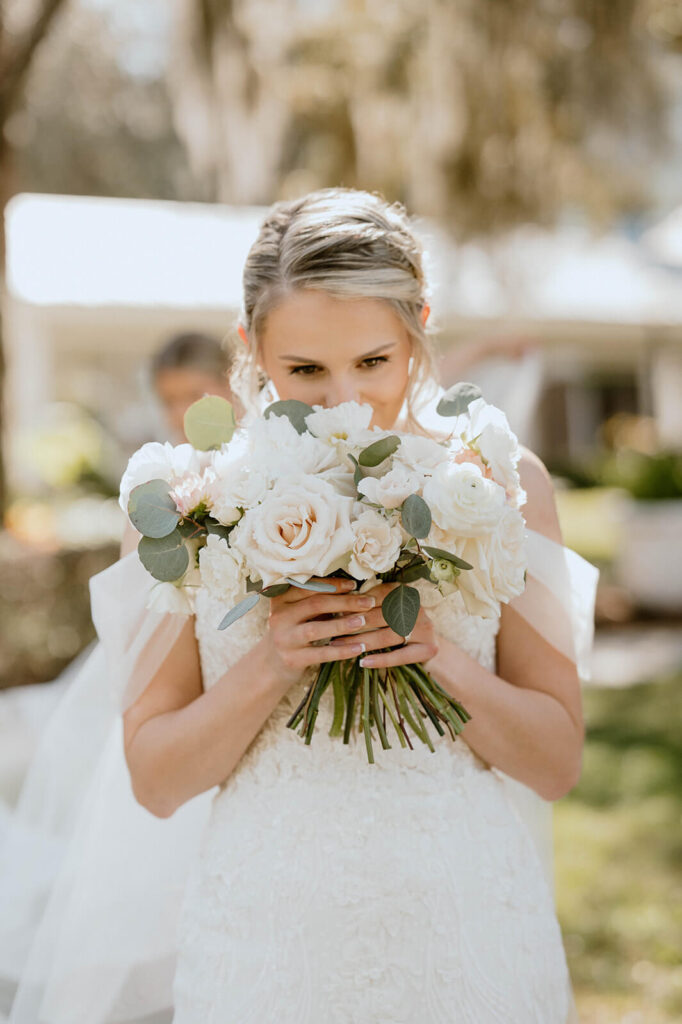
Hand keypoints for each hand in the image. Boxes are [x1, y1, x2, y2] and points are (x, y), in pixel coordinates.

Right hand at [262, 578, 377, 687]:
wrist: (272, 664)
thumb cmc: (294, 631)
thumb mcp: (297, 612)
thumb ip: (316, 601)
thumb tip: (353, 588)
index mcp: (280, 599)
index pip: (309, 587)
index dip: (333, 585)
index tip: (354, 584)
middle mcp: (279, 617)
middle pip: (315, 604)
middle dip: (344, 602)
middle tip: (368, 601)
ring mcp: (284, 639)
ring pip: (316, 629)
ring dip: (342, 624)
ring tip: (363, 621)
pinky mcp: (292, 659)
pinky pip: (321, 654)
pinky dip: (342, 650)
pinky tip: (359, 648)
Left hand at [328, 581, 438, 668]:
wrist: (431, 645)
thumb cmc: (401, 624)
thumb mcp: (389, 609)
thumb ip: (371, 603)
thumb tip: (338, 601)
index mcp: (406, 594)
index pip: (378, 596)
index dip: (356, 604)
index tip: (335, 611)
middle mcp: (417, 608)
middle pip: (381, 616)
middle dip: (354, 623)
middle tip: (331, 629)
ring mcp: (425, 628)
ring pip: (388, 635)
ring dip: (362, 641)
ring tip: (340, 646)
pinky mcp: (429, 648)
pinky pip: (400, 656)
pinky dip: (380, 660)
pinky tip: (363, 662)